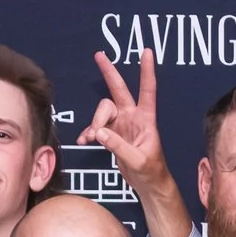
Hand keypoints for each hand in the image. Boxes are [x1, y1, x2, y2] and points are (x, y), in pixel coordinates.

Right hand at [83, 50, 169, 190]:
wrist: (148, 184)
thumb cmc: (151, 171)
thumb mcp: (137, 160)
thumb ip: (118, 146)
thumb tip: (99, 132)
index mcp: (146, 119)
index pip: (147, 90)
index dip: (147, 71)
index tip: (146, 52)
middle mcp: (133, 117)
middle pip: (119, 89)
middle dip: (109, 72)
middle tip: (99, 55)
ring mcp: (121, 124)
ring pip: (103, 111)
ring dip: (95, 122)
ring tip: (91, 138)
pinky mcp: (112, 134)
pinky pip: (96, 127)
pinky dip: (89, 133)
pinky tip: (84, 141)